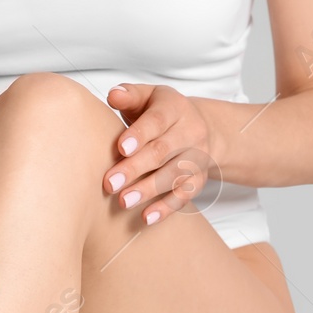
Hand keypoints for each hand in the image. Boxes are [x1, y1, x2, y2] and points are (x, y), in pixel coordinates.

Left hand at [103, 84, 215, 226]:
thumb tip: (113, 95)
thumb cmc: (160, 113)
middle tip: (110, 183)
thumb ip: (129, 95)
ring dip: (148, 190)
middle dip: (136, 168)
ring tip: (123, 202)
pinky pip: (184, 195)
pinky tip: (147, 218)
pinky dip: (166, 208)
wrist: (201, 128)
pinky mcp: (198, 180)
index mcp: (175, 108)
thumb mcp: (147, 97)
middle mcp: (191, 132)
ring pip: (173, 175)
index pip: (157, 121)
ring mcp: (197, 158)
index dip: (140, 134)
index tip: (121, 148)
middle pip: (163, 151)